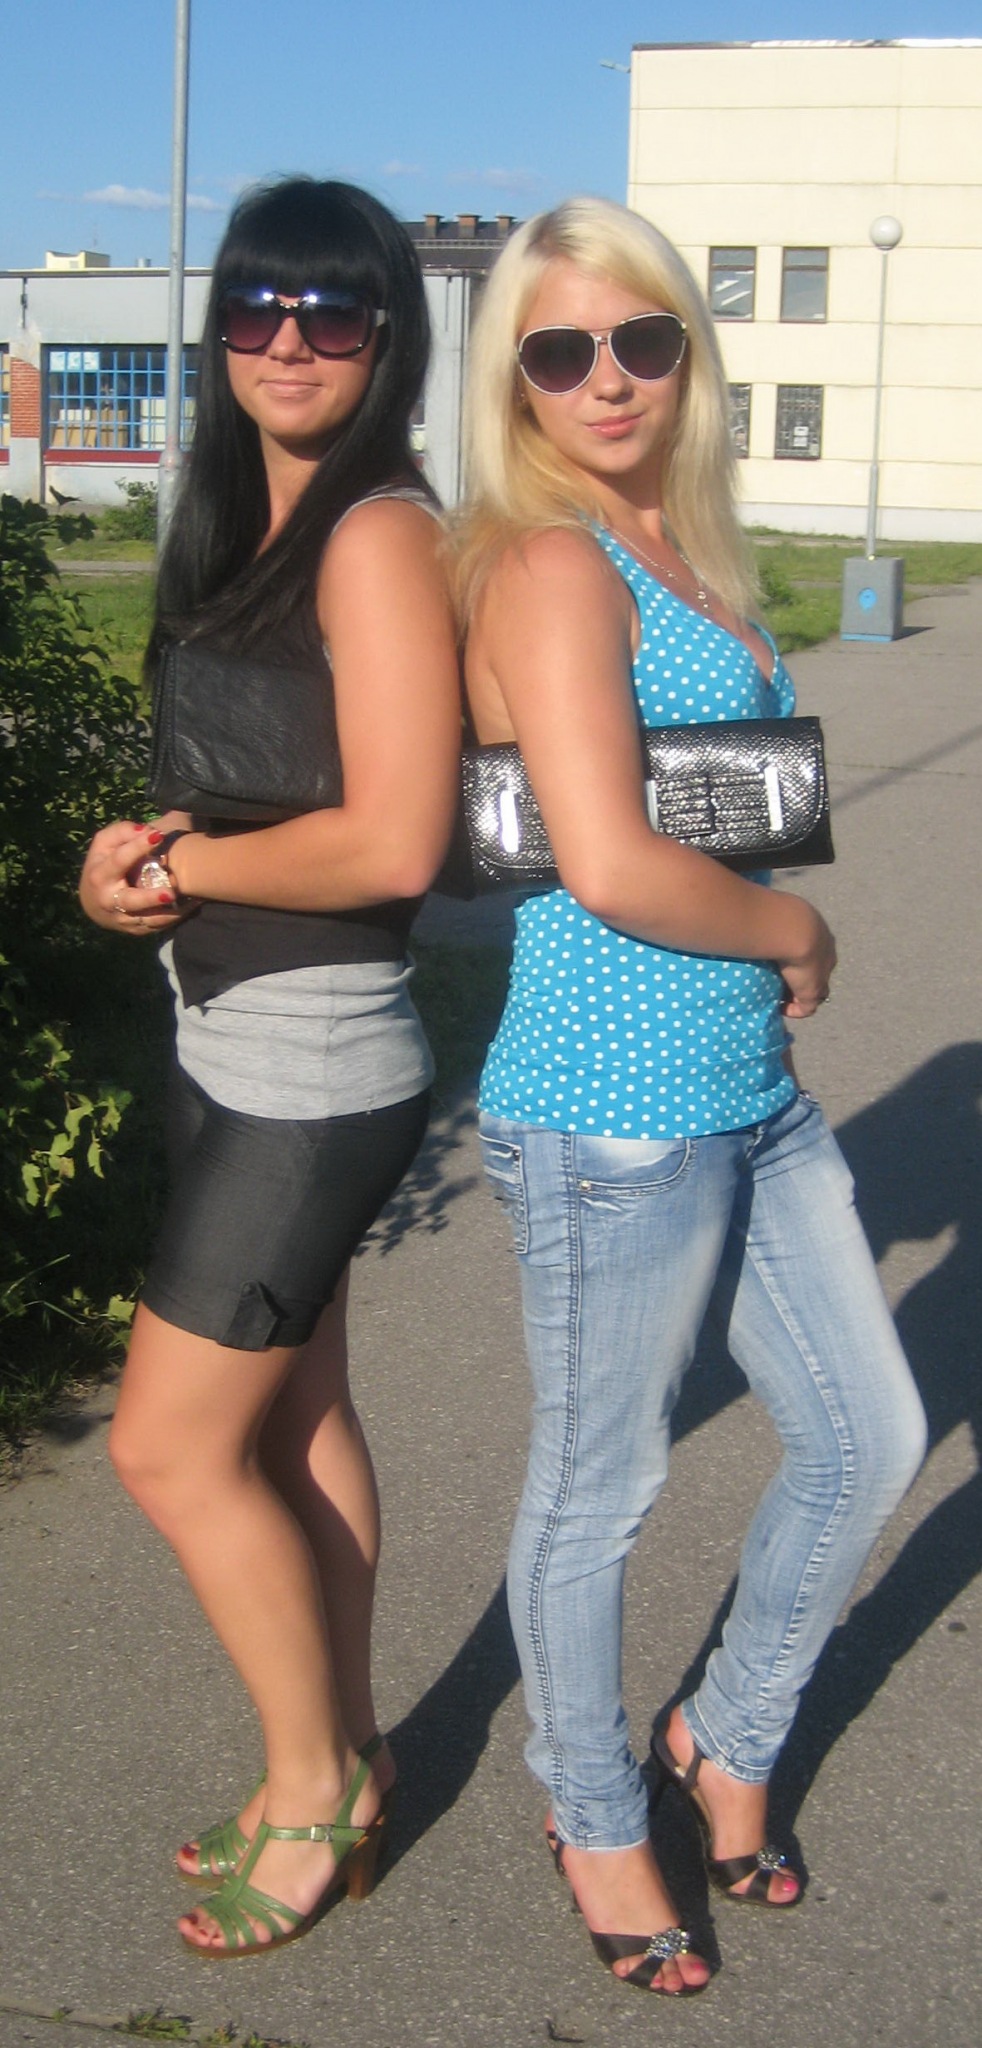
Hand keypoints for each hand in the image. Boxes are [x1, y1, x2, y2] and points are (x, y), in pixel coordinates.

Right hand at [79, 816, 194, 935]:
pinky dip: (176, 917)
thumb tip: (145, 829)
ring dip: (172, 912)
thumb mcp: (104, 844)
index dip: (137, 847)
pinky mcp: (137, 930)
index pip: (119, 860)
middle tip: (171, 893)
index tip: (158, 834)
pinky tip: (192, 905)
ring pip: (150, 919)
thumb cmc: (103, 865)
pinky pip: (158, 926)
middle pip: (132, 901)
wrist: (94, 904)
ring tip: (193, 901)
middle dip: (151, 898)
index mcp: (101, 875)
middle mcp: (110, 900)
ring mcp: (124, 919)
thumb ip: (122, 832)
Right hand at [778, 905, 836, 1017]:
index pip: (817, 952)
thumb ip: (772, 921)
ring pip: (813, 991)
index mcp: (821, 935)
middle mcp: (826, 956)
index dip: (802, 960)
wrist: (793, 930)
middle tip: (781, 980)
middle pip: (818, 973)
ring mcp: (821, 976)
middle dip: (803, 978)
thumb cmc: (782, 916)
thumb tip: (754, 920)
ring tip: (777, 994)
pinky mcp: (812, 992)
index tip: (784, 963)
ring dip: (797, 994)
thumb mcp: (780, 914)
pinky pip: (806, 1008)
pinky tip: (779, 1007)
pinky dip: (793, 1010)